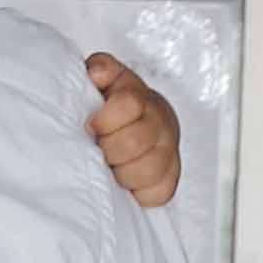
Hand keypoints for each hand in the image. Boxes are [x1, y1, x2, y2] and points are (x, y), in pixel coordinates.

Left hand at [84, 54, 180, 205]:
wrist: (138, 124)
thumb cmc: (112, 107)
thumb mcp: (103, 81)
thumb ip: (99, 70)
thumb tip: (96, 73)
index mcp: (140, 96)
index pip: (129, 104)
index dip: (105, 119)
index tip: (91, 127)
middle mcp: (161, 121)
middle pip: (135, 141)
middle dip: (109, 149)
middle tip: (100, 149)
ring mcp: (169, 151)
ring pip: (147, 170)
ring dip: (122, 173)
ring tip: (112, 166)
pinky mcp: (171, 179)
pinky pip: (159, 193)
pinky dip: (138, 192)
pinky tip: (127, 182)